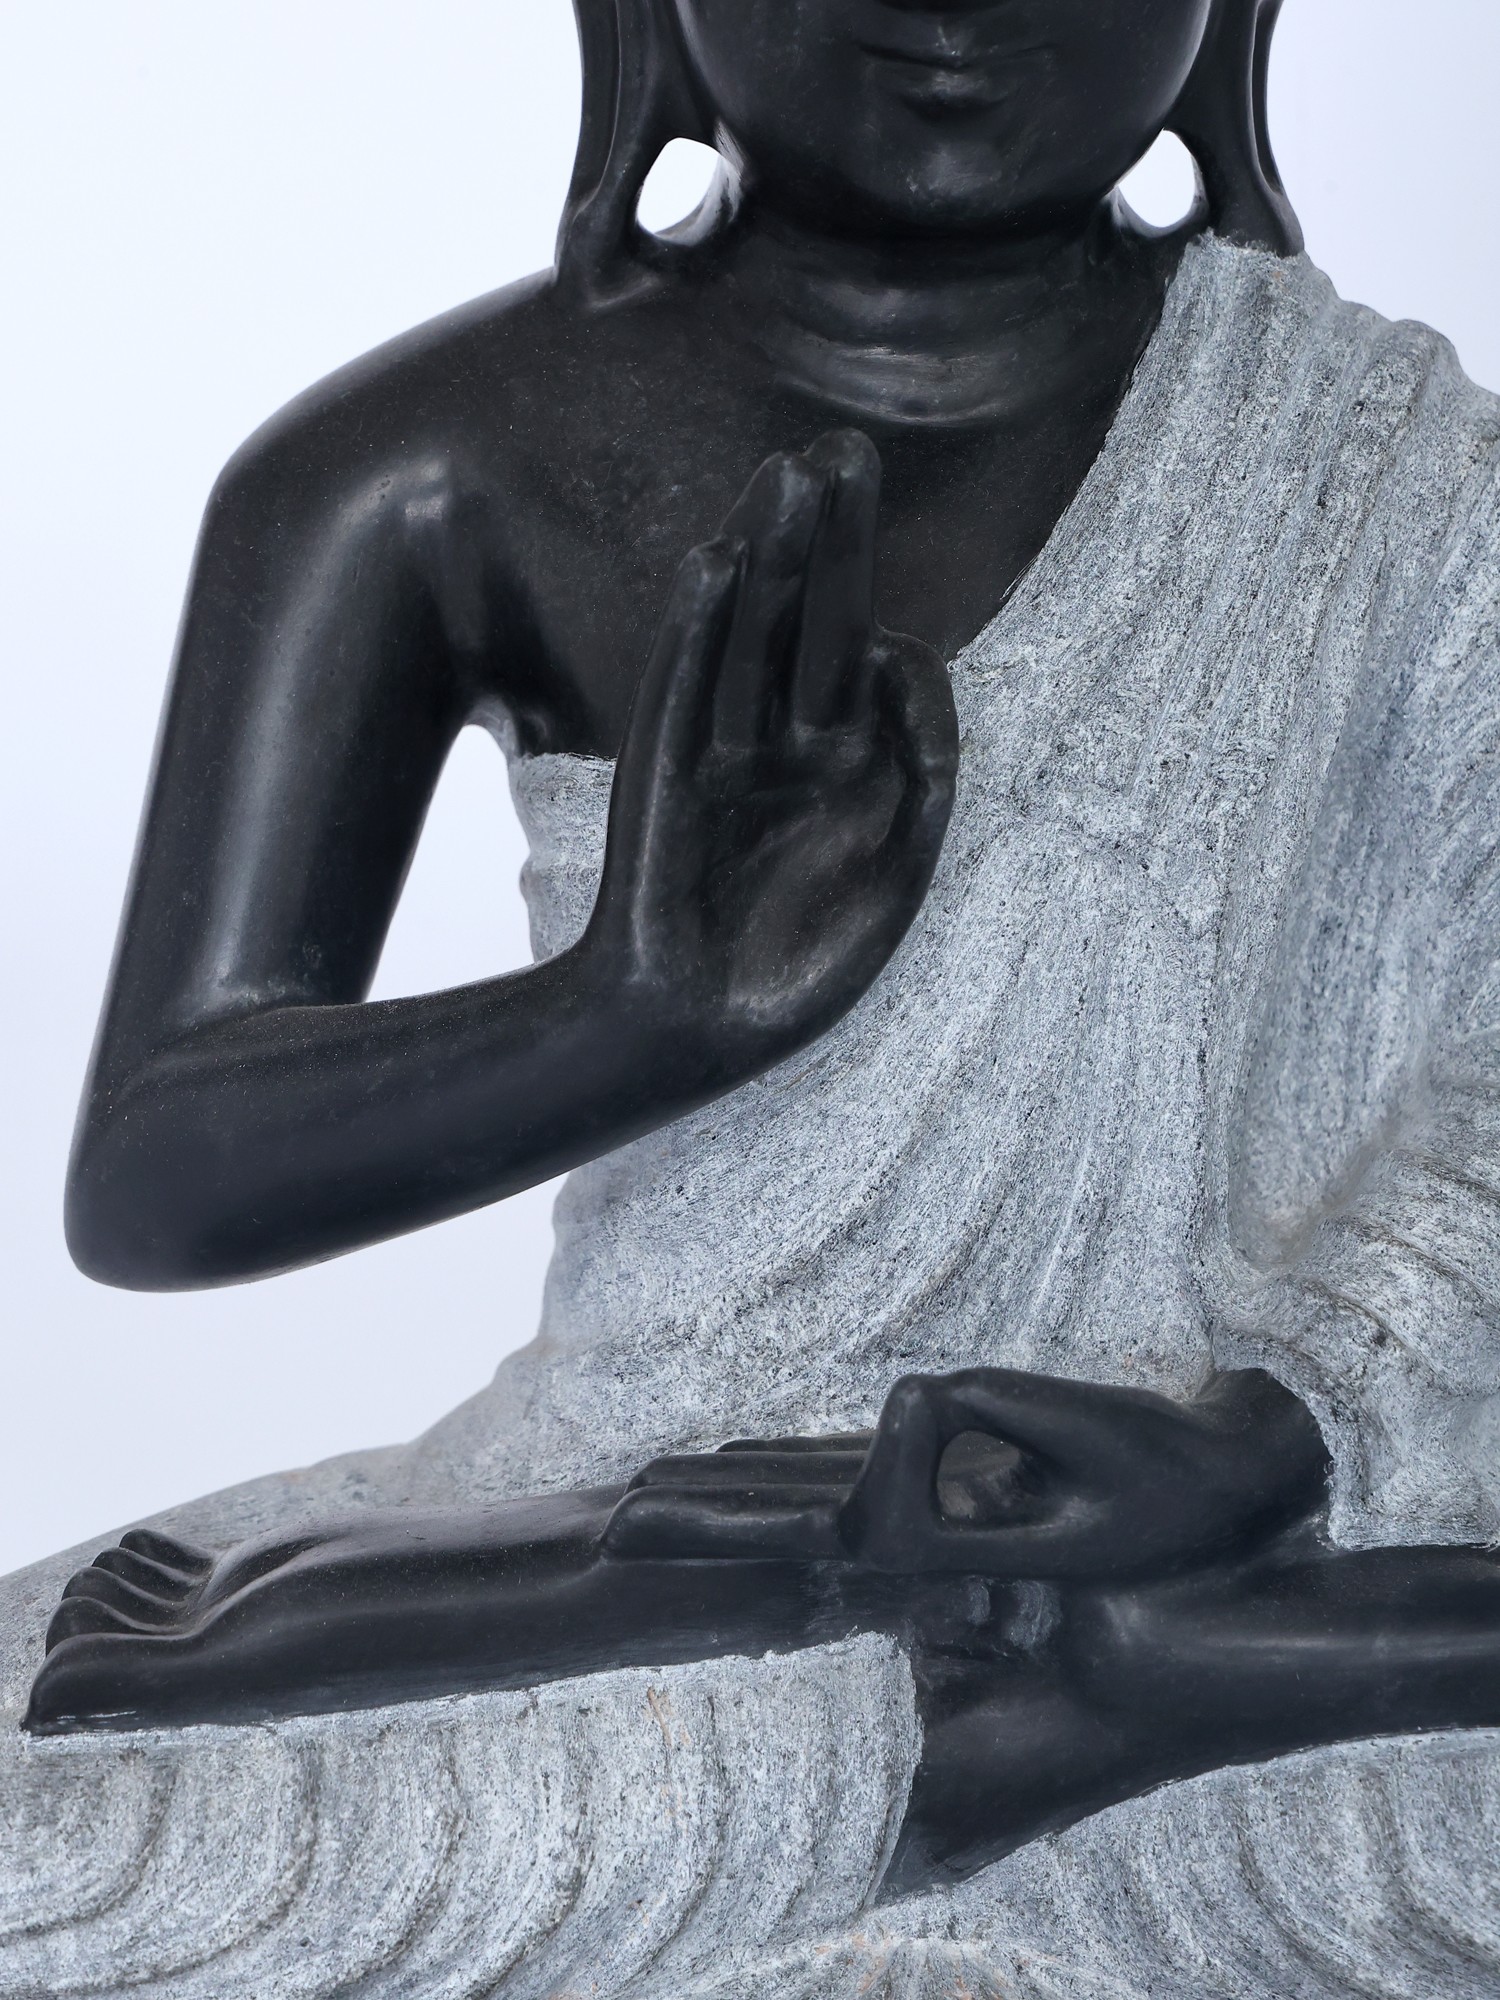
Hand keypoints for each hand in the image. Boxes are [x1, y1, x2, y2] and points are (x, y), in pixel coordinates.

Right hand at [585, 429, 956, 1078]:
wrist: (694, 1032)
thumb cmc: (798, 970)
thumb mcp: (901, 866)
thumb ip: (923, 761)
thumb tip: (903, 649)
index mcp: (850, 771)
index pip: (876, 670)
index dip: (895, 647)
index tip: (891, 655)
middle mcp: (786, 747)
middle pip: (813, 622)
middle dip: (830, 541)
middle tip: (844, 449)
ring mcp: (723, 750)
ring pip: (753, 635)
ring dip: (771, 555)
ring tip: (789, 471)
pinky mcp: (666, 771)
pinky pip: (687, 685)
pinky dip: (704, 625)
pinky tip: (721, 559)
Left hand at [603, 1368, 1328, 1581]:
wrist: (1239, 1505)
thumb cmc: (1172, 1475)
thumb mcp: (1083, 1436)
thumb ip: (977, 1416)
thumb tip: (904, 1399)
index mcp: (936, 1544)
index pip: (794, 1535)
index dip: (704, 1529)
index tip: (620, 1517)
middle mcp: (921, 1538)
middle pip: (780, 1525)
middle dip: (694, 1522)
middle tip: (602, 1520)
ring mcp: (935, 1512)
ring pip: (809, 1496)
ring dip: (732, 1492)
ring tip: (653, 1489)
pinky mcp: (957, 1482)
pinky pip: (854, 1469)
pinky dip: (795, 1462)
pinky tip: (754, 1459)